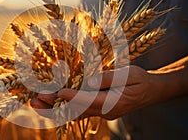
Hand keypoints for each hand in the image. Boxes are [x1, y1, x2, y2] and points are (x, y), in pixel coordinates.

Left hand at [30, 65, 176, 119]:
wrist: (152, 92)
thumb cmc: (141, 79)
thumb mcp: (130, 74)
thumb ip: (110, 78)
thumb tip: (90, 81)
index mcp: (114, 102)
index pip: (89, 100)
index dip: (73, 96)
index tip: (58, 92)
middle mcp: (104, 111)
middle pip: (75, 110)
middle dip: (54, 106)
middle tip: (35, 101)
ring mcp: (100, 113)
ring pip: (73, 113)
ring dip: (54, 109)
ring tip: (35, 104)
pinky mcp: (98, 110)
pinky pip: (77, 112)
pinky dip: (62, 108)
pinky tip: (49, 105)